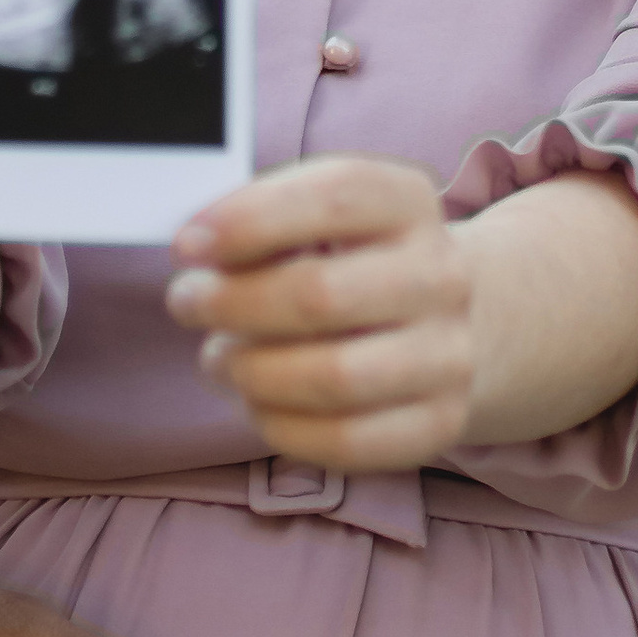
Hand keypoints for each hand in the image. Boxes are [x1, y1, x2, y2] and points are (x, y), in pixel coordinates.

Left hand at [165, 157, 475, 471]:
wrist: (450, 322)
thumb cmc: (352, 263)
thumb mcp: (321, 217)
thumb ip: (263, 221)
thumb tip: (197, 248)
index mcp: (410, 204)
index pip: (337, 196)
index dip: (250, 220)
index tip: (187, 245)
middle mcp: (440, 277)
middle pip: (322, 294)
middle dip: (232, 303)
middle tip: (187, 303)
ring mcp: (447, 354)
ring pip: (333, 377)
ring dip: (251, 371)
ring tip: (219, 357)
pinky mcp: (439, 421)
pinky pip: (346, 440)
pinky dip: (279, 423)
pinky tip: (255, 401)